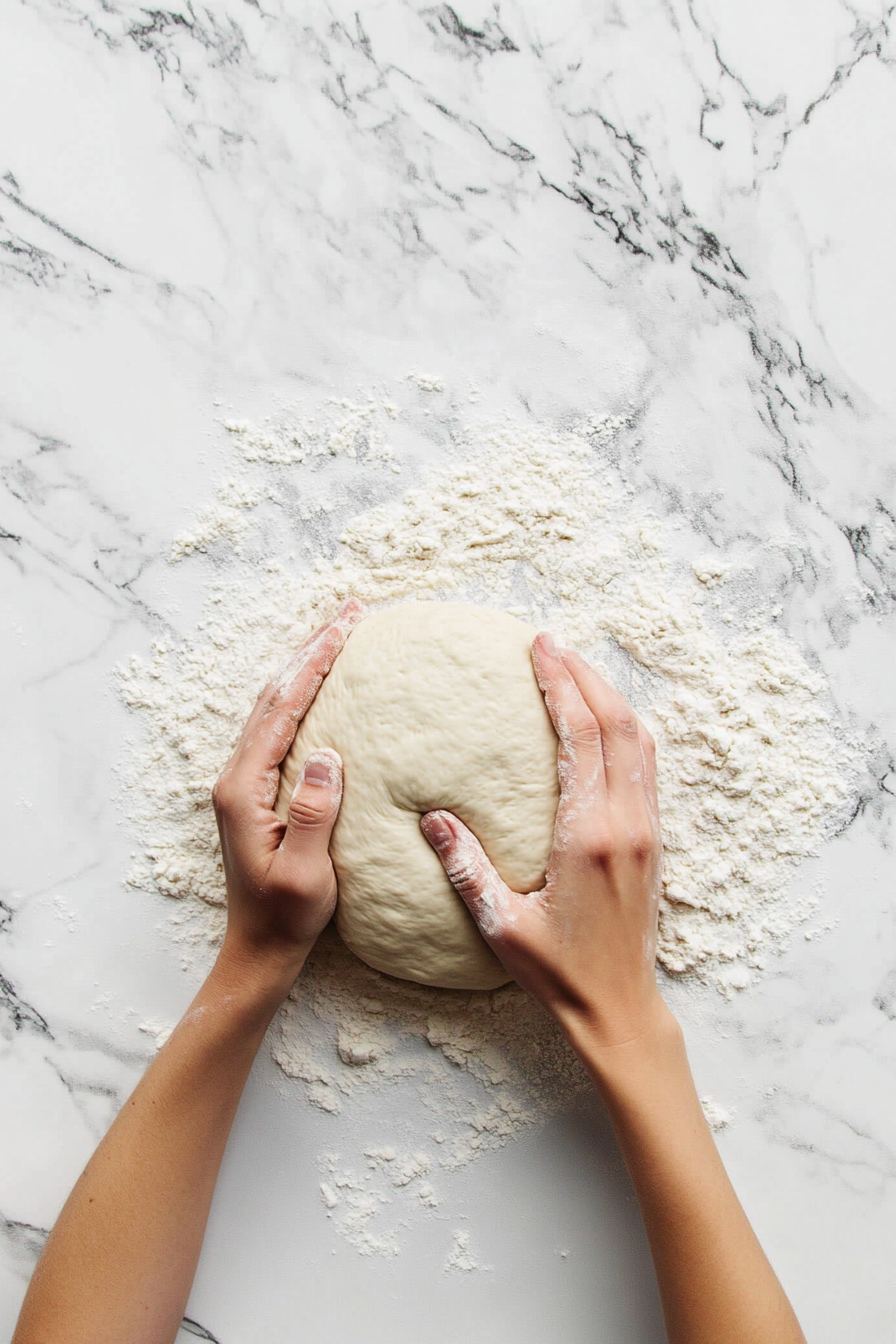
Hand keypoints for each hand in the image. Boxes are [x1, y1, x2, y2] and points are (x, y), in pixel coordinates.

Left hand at [212, 599, 364, 983]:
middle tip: (348, 612)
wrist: (259, 948)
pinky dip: (302, 696)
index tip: (345, 627)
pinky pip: (279, 727)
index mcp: (243, 789)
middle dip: (311, 650)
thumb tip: (328, 755)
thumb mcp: (306, 873)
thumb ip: (313, 814)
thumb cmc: (285, 917)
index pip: (282, 709)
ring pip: (274, 707)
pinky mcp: (257, 791)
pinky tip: (322, 687)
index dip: (314, 663)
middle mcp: (236, 777)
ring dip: (305, 668)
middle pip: (274, 695)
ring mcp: (244, 782)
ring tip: (338, 634)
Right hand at [421, 634, 666, 1049]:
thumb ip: (467, 866)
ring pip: (639, 740)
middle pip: (617, 724)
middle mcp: (626, 822)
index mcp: (589, 835)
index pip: (580, 737)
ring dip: (609, 697)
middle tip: (552, 643)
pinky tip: (601, 721)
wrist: (618, 1006)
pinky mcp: (653, 839)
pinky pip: (645, 765)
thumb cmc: (558, 971)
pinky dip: (624, 728)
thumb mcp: (500, 923)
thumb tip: (432, 817)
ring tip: (575, 669)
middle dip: (586, 675)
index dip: (561, 684)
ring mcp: (646, 829)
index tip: (540, 647)